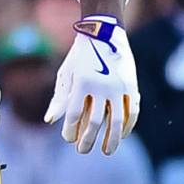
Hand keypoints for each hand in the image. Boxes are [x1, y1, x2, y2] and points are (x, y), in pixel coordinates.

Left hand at [45, 16, 140, 154]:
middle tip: (83, 151)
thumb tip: (50, 121)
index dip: (70, 131)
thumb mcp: (66, 74)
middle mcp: (101, 86)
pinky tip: (122, 135)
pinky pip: (133, 111)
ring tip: (106, 151)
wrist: (104, 33)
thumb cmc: (80, 56)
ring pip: (117, 121)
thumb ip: (60, 98)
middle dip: (88, 140)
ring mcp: (119, 86)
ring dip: (112, 139)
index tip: (68, 139)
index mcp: (82, 82)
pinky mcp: (132, 86)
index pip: (74, 115)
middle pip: (95, 122)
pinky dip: (128, 126)